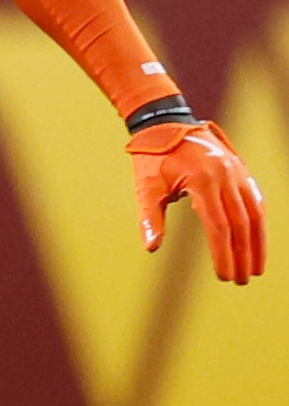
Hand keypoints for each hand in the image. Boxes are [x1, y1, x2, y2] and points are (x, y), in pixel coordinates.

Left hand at [130, 117, 265, 284]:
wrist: (166, 125)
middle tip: (242, 280)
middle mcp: (225, 176)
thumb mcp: (146, 188)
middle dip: (243, 254)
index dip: (223, 253)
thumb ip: (151, 218)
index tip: (225, 275)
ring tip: (256, 268)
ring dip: (258, 242)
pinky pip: (255, 199)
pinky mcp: (241, 170)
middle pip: (241, 223)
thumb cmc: (153, 159)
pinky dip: (258, 222)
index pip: (219, 226)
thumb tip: (152, 247)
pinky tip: (258, 241)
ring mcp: (237, 171)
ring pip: (255, 212)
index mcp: (203, 181)